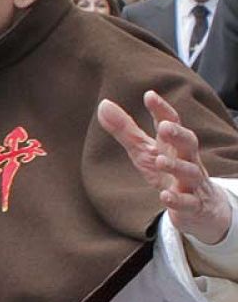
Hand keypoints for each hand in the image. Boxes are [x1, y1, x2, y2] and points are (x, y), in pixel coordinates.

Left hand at [98, 90, 231, 244]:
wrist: (198, 206)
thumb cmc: (167, 171)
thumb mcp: (143, 150)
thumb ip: (125, 129)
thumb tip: (104, 104)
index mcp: (172, 144)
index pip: (171, 123)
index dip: (161, 110)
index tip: (149, 95)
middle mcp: (186, 159)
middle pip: (188, 144)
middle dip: (179, 135)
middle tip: (165, 126)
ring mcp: (191, 183)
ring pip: (190, 172)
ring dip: (176, 167)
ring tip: (160, 161)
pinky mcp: (193, 205)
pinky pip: (188, 202)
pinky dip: (178, 200)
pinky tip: (165, 196)